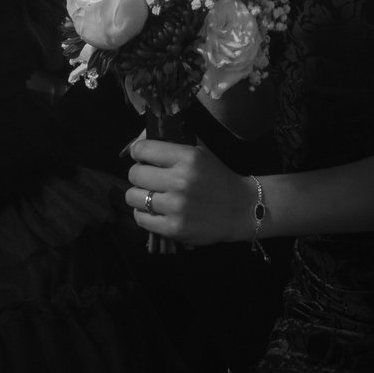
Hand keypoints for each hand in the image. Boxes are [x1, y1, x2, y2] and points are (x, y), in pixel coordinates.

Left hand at [125, 134, 254, 246]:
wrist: (241, 209)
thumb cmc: (216, 177)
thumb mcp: (198, 152)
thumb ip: (168, 144)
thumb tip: (134, 144)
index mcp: (187, 157)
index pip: (142, 149)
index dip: (138, 153)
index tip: (144, 158)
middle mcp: (180, 181)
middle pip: (134, 174)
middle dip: (139, 175)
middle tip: (150, 179)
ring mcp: (177, 206)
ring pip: (133, 197)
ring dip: (139, 196)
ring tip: (152, 196)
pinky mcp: (175, 228)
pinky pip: (141, 218)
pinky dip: (144, 215)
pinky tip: (157, 211)